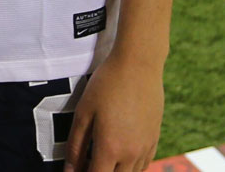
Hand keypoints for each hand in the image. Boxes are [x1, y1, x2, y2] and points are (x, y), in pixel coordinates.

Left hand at [65, 54, 163, 171]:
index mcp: (110, 148)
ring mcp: (145, 147)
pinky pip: (144, 165)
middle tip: (88, 163)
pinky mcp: (154, 139)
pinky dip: (131, 167)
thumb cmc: (107, 84)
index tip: (77, 171)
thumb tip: (70, 171)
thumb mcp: (84, 112)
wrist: (139, 64)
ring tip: (102, 160)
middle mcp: (131, 153)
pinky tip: (120, 157)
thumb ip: (75, 145)